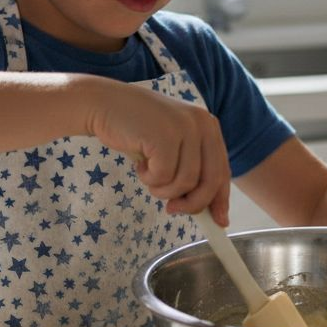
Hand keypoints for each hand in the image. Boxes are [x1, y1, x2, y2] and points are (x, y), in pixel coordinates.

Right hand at [83, 79, 231, 222]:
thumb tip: (209, 211)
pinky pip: (164, 177)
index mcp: (208, 125)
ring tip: (148, 176)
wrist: (103, 103)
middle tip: (172, 209)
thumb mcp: (172, 145)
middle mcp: (202, 124)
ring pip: (186, 183)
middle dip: (192, 203)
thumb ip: (190, 168)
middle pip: (211, 180)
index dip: (220, 199)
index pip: (223, 170)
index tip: (219, 222)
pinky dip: (150, 179)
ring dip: (163, 189)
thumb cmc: (135, 129)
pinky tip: (140, 164)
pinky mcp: (165, 136)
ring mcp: (185, 128)